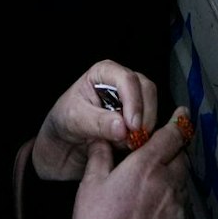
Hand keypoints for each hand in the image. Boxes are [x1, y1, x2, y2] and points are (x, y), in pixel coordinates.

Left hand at [35, 61, 156, 181]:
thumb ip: (98, 122)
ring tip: (125, 144)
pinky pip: (149, 124)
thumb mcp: (75, 119)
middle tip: (134, 138)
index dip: (133, 101)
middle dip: (144, 115)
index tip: (132, 126)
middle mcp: (122, 81)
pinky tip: (128, 146)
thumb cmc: (65, 121)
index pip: (127, 79)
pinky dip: (143, 136)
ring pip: (151, 107)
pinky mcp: (138, 117)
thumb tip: (123, 127)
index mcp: (104, 72)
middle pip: (146, 90)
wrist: (66, 142)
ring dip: (144, 127)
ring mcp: (132, 98)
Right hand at [69, 112, 189, 218]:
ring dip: (171, 182)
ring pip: (182, 185)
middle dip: (172, 154)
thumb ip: (100, 155)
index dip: (179, 122)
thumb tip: (102, 139)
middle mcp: (167, 185)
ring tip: (148, 193)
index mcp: (146, 167)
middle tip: (156, 159)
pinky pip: (181, 212)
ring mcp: (177, 210)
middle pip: (181, 159)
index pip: (172, 135)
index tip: (182, 115)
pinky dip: (171, 208)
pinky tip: (151, 216)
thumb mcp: (90, 185)